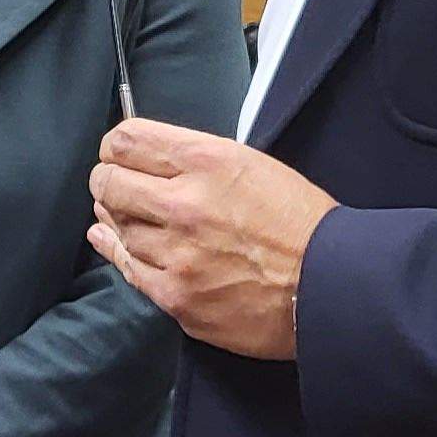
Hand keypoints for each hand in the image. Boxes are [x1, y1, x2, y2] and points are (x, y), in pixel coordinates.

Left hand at [87, 117, 334, 360]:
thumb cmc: (298, 222)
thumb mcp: (250, 164)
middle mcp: (182, 204)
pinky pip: (127, 268)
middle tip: (123, 190)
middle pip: (106, 183)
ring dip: (121, 221)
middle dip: (110, 183)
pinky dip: (119, 252)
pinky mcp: (175, 296)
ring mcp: (175, 254)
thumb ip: (192, 160)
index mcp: (205, 162)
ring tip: (138, 219)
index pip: (124, 141)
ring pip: (115, 227)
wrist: (330, 285)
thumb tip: (142, 163)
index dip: (115, 148)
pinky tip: (116, 243)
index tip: (120, 157)